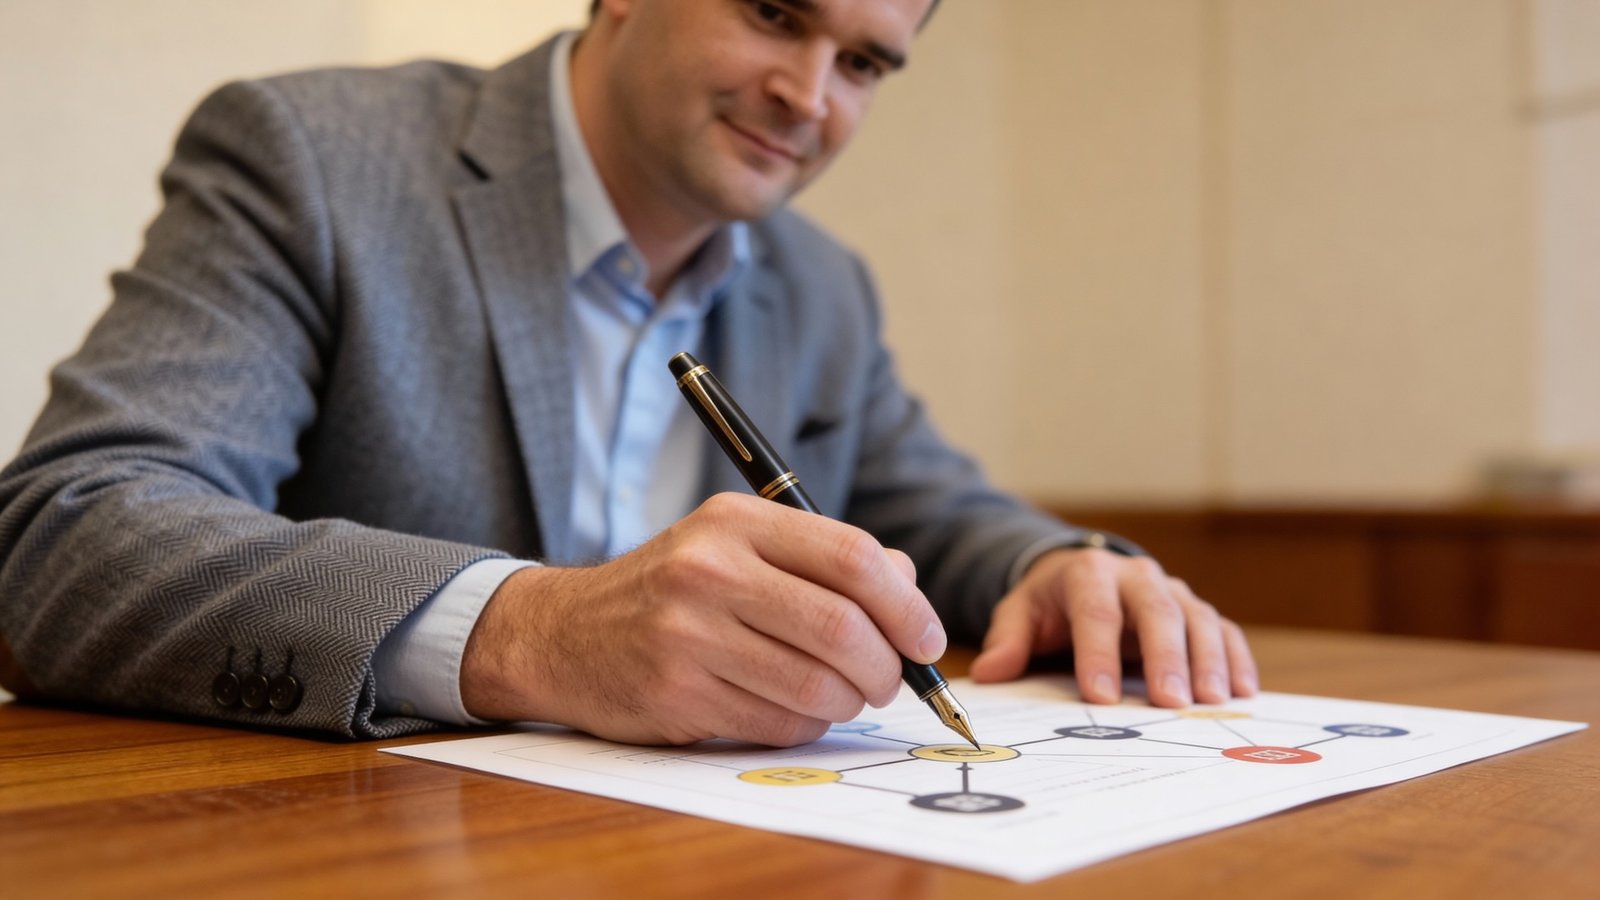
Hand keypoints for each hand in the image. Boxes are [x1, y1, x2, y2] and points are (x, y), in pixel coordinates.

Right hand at [459, 493, 944, 745]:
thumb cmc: (671, 589)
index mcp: (736, 522)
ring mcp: (688, 634)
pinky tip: (790, 710)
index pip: (852, 557)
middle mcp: (710, 570)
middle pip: (842, 628)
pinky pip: (776, 722)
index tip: (926, 640)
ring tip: (840, 696)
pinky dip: (803, 724)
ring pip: (816, 685)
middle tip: (890, 680)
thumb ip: (824, 558)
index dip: (907, 606)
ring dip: (847, 703)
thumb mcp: (738, 546)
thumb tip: (907, 587)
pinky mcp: (676, 693)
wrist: (564, 634)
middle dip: (886, 667)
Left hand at [969, 547, 1256, 705]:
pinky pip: (1222, 629)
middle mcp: (1136, 576)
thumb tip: (989, 673)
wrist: (1081, 575)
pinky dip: (1235, 658)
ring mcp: (1171, 591)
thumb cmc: (1050, 603)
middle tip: (1170, 701)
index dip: (1098, 652)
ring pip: (1197, 619)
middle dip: (1165, 656)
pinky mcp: (1195, 609)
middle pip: (1156, 611)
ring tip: (1211, 702)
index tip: (1099, 695)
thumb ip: (1008, 641)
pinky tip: (1242, 693)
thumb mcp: (1020, 613)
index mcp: (1089, 572)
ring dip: (1208, 660)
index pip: (1095, 611)